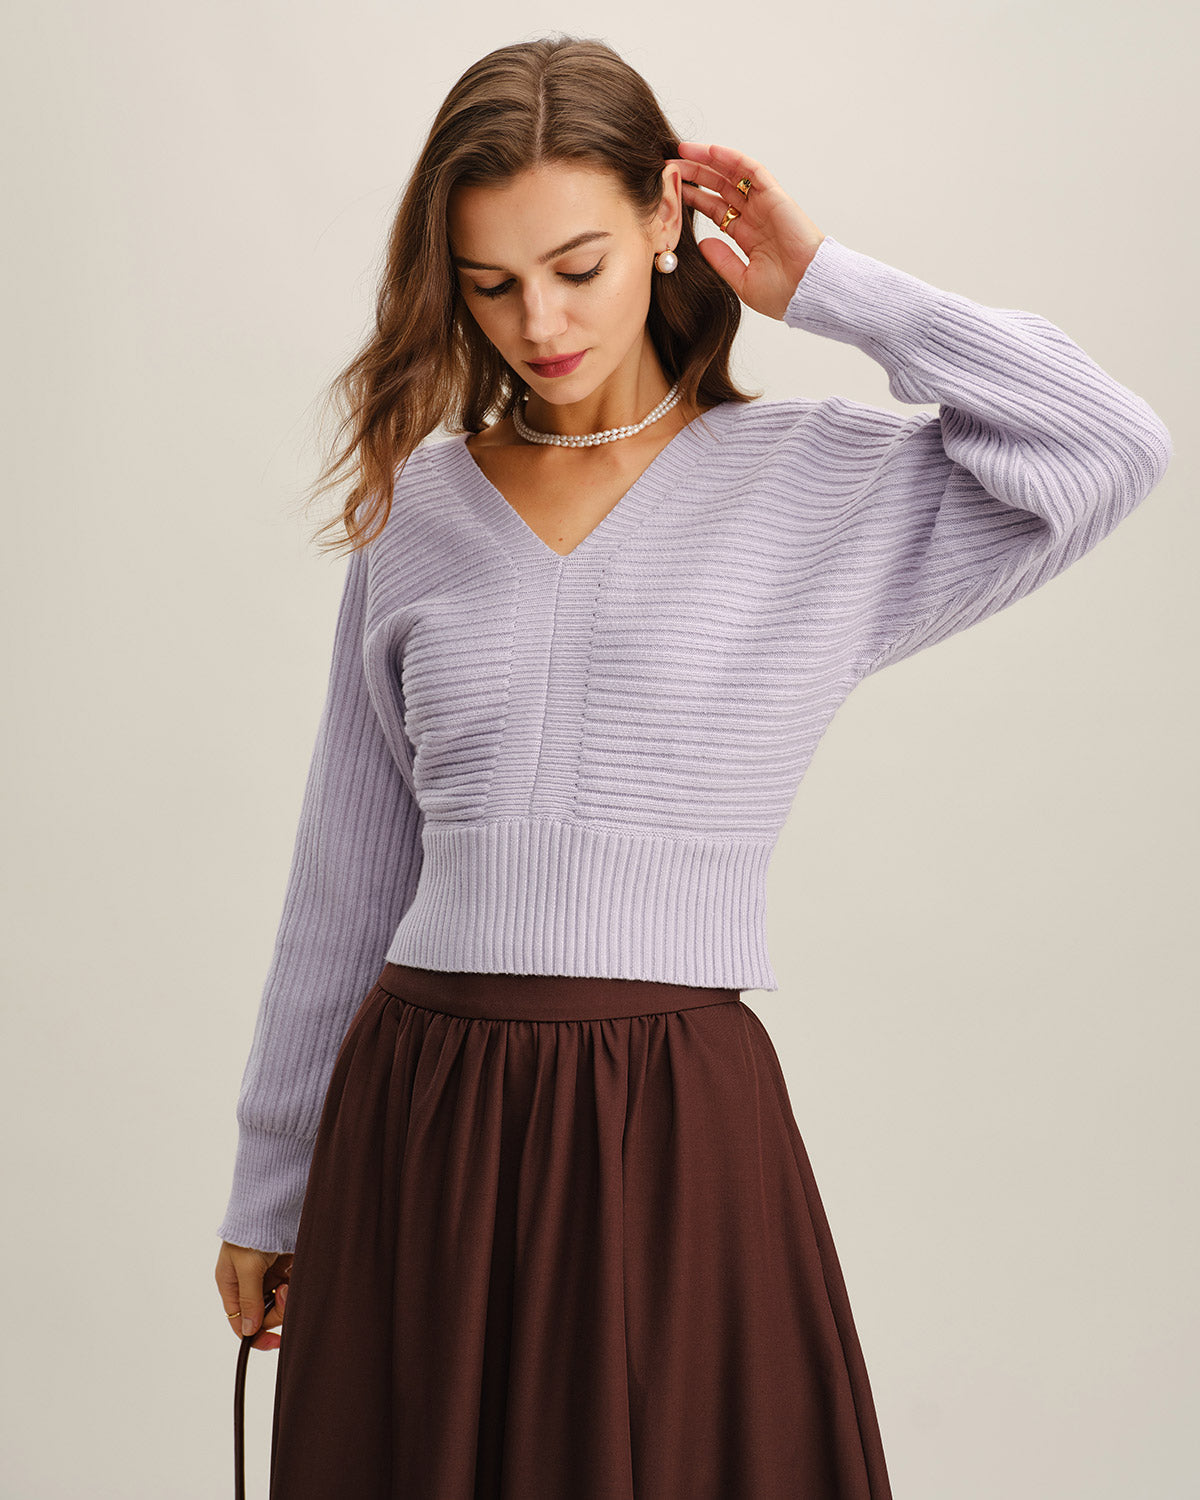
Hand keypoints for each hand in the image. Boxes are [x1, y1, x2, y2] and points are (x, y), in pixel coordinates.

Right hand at [215, 1240, 292, 1350]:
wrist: (271, 1204)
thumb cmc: (251, 1232)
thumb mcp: (247, 1268)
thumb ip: (249, 1300)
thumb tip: (249, 1330)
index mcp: (230, 1285)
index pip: (240, 1322)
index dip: (257, 1335)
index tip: (275, 1342)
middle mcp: (248, 1284)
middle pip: (263, 1315)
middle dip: (277, 1310)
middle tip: (285, 1293)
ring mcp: (267, 1276)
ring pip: (279, 1304)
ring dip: (288, 1299)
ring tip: (290, 1282)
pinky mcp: (283, 1267)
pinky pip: (291, 1288)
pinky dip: (295, 1287)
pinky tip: (296, 1276)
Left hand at [668, 141, 825, 321]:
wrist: (809, 291)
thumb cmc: (783, 294)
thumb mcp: (743, 282)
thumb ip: (722, 261)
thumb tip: (701, 243)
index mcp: (748, 236)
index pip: (715, 210)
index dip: (693, 198)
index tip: (670, 191)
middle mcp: (755, 217)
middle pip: (719, 188)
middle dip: (694, 175)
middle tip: (668, 165)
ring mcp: (765, 205)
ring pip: (732, 174)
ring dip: (707, 161)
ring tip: (682, 150)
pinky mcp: (775, 196)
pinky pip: (751, 170)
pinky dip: (731, 158)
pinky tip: (710, 150)